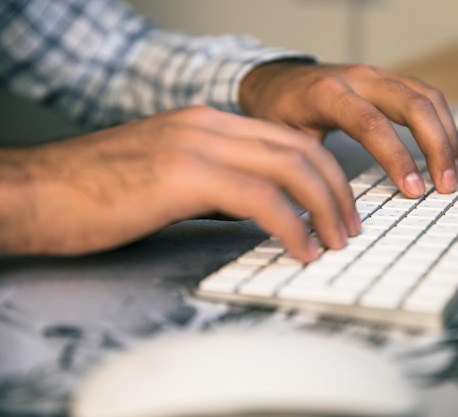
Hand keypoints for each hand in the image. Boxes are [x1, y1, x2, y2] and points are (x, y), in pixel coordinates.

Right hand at [0, 106, 359, 261]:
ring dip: (324, 209)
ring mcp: (197, 146)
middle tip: (349, 227)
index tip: (337, 207)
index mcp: (207, 124)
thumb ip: (212, 182)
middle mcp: (209, 126)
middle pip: (300, 150)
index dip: (323, 174)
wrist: (35, 191)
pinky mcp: (184, 176)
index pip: (288, 139)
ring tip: (335, 243)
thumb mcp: (166, 176)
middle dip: (336, 191)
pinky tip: (301, 249)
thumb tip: (254, 207)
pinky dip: (292, 226)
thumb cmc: (94, 192)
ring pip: (290, 168)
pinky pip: (261, 199)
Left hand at [240, 61, 457, 196]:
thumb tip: (328, 214)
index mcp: (328, 94)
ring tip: (452, 174)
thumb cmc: (279, 111)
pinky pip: (427, 97)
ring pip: (427, 98)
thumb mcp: (286, 139)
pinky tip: (446, 152)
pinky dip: (442, 125)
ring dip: (446, 137)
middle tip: (445, 185)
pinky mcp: (390, 80)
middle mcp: (358, 79)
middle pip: (412, 105)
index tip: (414, 189)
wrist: (277, 78)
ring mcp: (378, 76)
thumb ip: (310, 169)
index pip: (371, 124)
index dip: (397, 158)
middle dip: (436, 147)